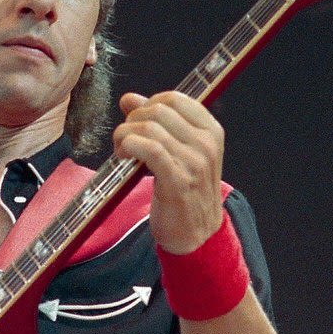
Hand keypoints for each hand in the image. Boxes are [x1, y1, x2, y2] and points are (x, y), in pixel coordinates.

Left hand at [114, 91, 223, 253]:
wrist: (196, 235)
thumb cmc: (184, 191)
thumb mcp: (176, 152)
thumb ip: (155, 123)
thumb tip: (129, 98)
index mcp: (211, 131)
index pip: (175, 98)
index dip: (147, 104)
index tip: (137, 121)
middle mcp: (207, 144)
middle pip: (159, 110)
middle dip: (132, 120)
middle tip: (123, 139)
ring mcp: (195, 162)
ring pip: (150, 128)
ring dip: (125, 135)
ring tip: (121, 151)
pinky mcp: (178, 181)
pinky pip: (149, 149)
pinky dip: (130, 146)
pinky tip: (124, 156)